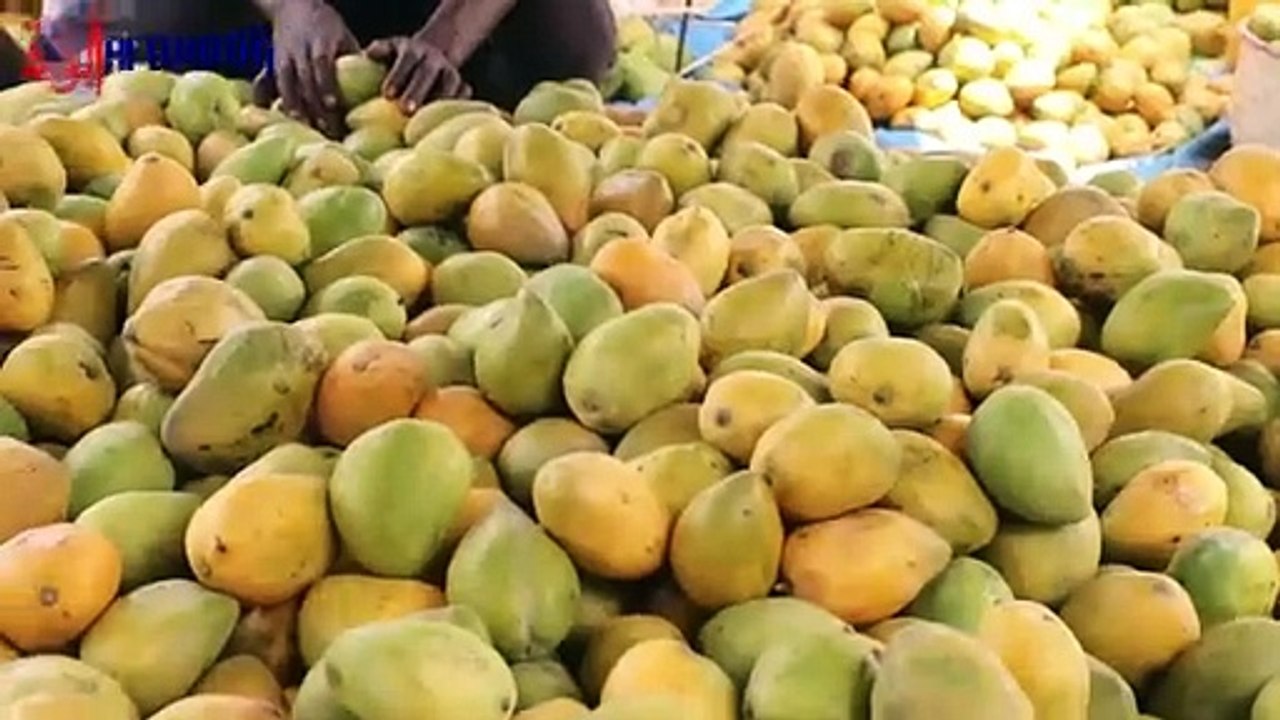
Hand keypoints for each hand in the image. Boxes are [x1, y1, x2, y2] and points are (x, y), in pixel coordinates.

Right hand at [263, 0, 358, 135]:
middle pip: (306, 82)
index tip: (333, 106)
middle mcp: (301, 51)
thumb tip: (377, 85)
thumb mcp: (344, 37)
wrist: (293, 7)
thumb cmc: (327, 26)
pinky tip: (291, 119)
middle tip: (329, 130)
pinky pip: (278, 85)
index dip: (326, 86)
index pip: (322, 66)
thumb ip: (355, 59)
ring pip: (289, 86)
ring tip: (309, 129)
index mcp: (321, 43)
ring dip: (298, 109)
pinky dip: (284, 102)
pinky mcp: (276, 64)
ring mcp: (286, 58)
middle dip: (316, 107)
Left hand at [367, 34, 470, 114]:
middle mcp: (434, 59)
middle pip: (426, 73)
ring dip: (440, 100)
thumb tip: (367, 54)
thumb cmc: (403, 59)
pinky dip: (459, 105)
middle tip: (405, 110)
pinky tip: (447, 123)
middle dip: (417, 91)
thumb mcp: (392, 48)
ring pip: (450, 83)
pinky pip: (464, 94)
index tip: (386, 94)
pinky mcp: (461, 85)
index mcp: (414, 51)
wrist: (434, 55)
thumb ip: (380, 50)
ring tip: (430, 121)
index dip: (397, 76)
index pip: (406, 61)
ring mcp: (450, 72)